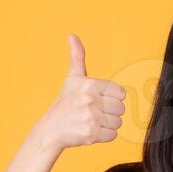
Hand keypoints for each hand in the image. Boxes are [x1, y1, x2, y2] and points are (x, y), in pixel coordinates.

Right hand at [36, 34, 126, 149]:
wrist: (51, 129)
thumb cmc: (65, 103)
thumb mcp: (72, 78)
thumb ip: (77, 57)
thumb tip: (72, 35)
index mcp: (90, 84)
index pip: (121, 93)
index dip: (112, 98)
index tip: (99, 100)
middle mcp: (90, 99)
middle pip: (121, 109)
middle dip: (110, 112)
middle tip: (94, 112)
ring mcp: (91, 117)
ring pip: (118, 122)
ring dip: (108, 125)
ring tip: (92, 121)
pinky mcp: (91, 133)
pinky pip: (113, 136)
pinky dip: (104, 136)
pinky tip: (90, 131)